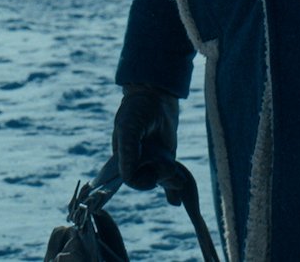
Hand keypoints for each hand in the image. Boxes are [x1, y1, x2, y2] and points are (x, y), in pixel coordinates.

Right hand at [112, 84, 180, 199]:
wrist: (156, 98)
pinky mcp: (165, 161)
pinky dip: (172, 191)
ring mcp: (151, 162)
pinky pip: (168, 179)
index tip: (152, 171)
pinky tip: (176, 201)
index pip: (130, 179)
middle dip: (159, 178)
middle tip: (168, 168)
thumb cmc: (137, 111)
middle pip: (147, 181)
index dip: (141, 180)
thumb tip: (126, 176)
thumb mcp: (129, 127)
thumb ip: (128, 150)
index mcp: (122, 157)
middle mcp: (136, 162)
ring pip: (160, 181)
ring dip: (170, 182)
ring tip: (177, 176)